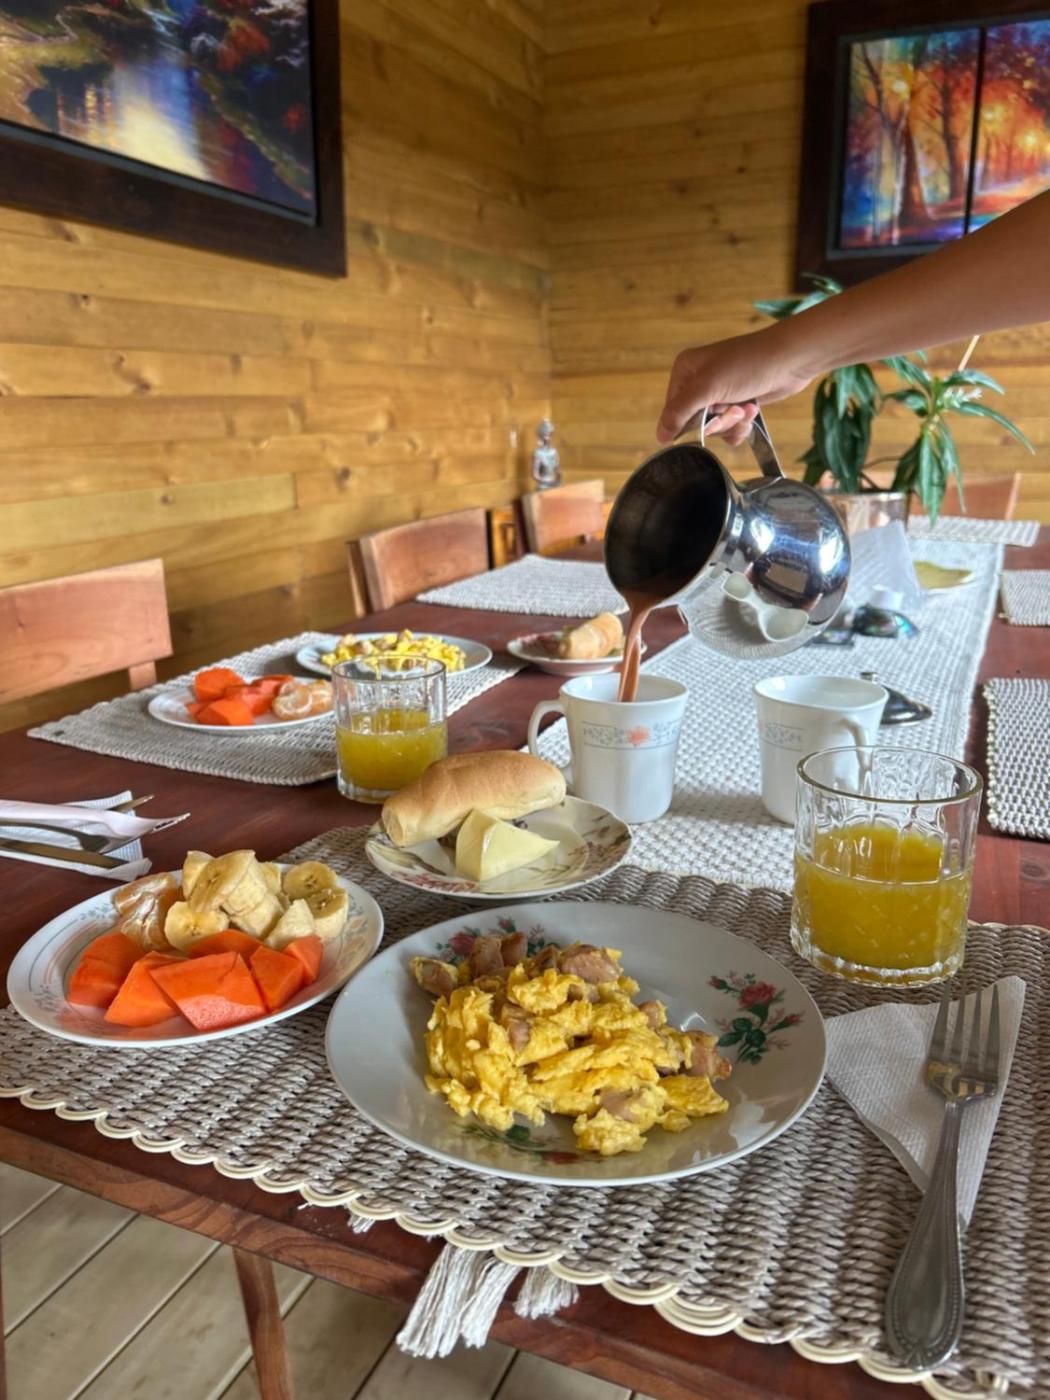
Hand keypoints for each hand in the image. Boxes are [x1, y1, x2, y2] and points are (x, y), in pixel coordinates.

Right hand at [655, 325, 815, 445]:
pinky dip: (742, 425)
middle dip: (717, 422)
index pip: (673, 411)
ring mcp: (720, 393)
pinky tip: (753, 409)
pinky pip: (730, 429)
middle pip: (695, 423)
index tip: (710, 414)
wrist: (790, 359)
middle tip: (733, 408)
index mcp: (685, 370)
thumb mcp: (708, 387)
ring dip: (732, 423)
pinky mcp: (737, 403)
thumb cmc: (749, 364)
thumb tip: (660, 436)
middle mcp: (699, 381)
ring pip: (714, 428)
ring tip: (746, 406)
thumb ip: (680, 412)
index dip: (691, 421)